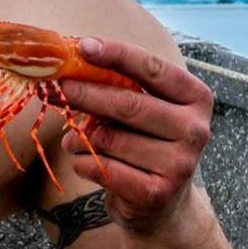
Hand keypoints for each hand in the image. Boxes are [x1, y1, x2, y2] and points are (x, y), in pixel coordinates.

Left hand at [59, 37, 212, 234]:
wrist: (161, 202)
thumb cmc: (143, 141)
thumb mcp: (141, 108)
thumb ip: (116, 85)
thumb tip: (66, 64)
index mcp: (195, 97)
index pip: (152, 68)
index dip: (116, 54)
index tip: (83, 46)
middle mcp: (195, 129)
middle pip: (128, 103)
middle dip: (84, 93)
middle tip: (52, 87)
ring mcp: (180, 164)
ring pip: (109, 139)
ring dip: (79, 137)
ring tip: (71, 138)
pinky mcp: (158, 193)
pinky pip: (103, 169)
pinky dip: (82, 162)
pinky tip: (82, 161)